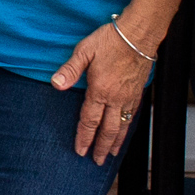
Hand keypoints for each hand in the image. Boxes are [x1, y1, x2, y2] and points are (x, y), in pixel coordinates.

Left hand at [53, 22, 153, 163]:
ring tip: (112, 153)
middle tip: (98, 161)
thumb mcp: (84, 50)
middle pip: (108, 129)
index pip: (89, 121)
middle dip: (101, 147)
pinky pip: (132, 115)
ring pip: (123, 125)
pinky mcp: (138, 91)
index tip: (81, 150)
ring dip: (116, 142)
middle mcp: (116, 98)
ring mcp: (129, 96)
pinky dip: (128, 127)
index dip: (84, 137)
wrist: (139, 34)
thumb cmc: (111, 40)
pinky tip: (125, 130)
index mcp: (100, 90)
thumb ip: (70, 70)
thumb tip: (56, 84)